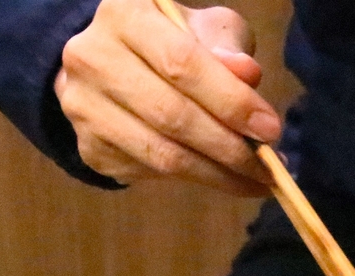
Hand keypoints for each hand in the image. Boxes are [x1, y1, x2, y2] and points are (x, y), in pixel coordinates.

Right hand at [55, 0, 281, 192]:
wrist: (111, 65)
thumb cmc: (169, 42)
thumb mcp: (202, 30)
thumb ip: (225, 47)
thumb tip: (247, 74)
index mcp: (124, 14)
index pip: (182, 64)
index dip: (231, 102)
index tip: (270, 129)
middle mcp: (92, 58)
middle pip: (172, 116)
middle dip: (229, 148)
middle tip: (268, 167)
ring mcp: (84, 107)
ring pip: (161, 155)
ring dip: (216, 175)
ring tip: (254, 181)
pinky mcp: (89, 147)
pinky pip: (150, 173)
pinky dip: (193, 180)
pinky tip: (221, 178)